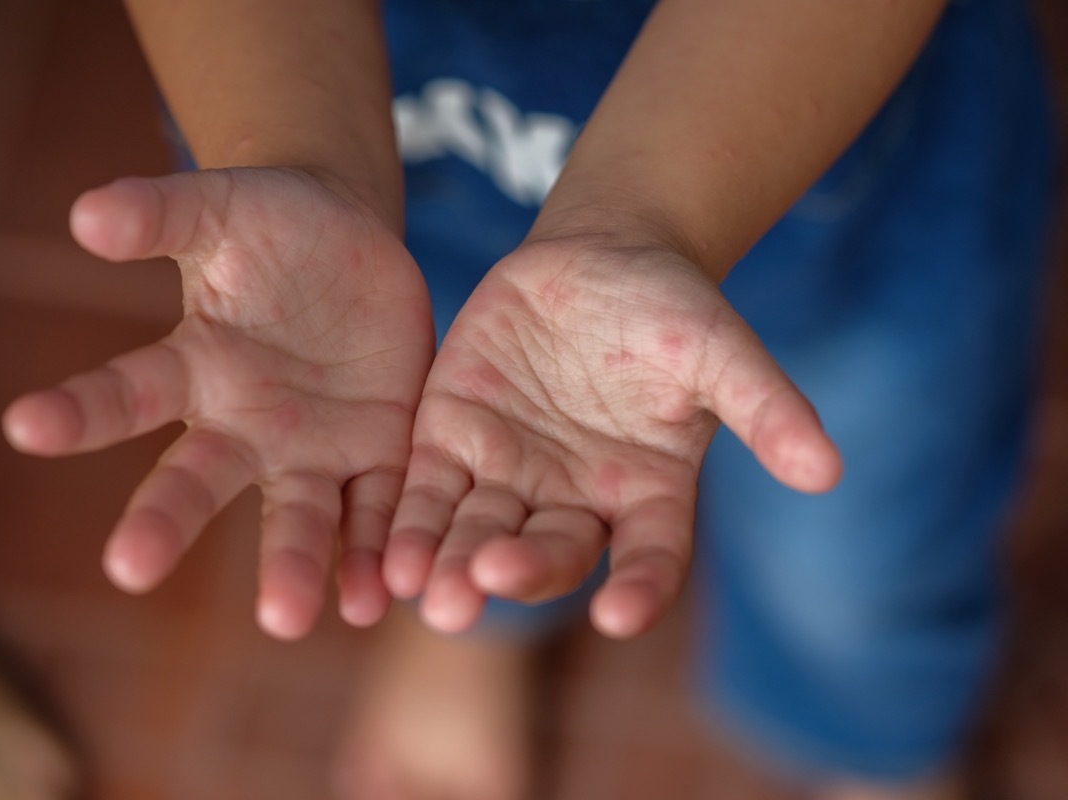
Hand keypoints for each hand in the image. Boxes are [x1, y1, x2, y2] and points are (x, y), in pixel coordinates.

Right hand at [3, 168, 432, 638]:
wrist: (352, 246)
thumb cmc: (269, 226)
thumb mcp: (217, 207)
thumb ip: (159, 214)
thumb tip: (85, 215)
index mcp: (196, 366)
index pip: (129, 392)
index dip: (79, 410)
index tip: (22, 425)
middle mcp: (245, 424)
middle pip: (200, 478)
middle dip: (167, 522)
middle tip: (126, 568)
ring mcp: (313, 446)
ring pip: (297, 514)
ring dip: (293, 567)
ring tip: (287, 621)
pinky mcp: (379, 450)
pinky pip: (374, 507)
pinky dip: (373, 552)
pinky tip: (370, 601)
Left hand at [382, 236, 839, 637]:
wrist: (594, 258)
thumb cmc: (670, 307)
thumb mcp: (721, 348)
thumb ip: (766, 407)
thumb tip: (828, 471)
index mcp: (646, 493)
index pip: (648, 557)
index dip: (639, 588)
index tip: (620, 616)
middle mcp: (575, 500)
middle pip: (550, 552)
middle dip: (521, 572)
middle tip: (486, 587)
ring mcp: (510, 475)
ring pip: (479, 532)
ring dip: (454, 566)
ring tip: (431, 596)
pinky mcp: (453, 440)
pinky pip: (429, 491)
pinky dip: (411, 524)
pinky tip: (391, 557)